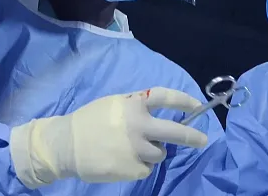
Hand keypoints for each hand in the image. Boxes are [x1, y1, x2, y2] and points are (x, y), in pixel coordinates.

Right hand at [10, 87, 207, 187]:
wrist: (64, 145)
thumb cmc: (90, 121)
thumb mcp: (114, 104)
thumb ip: (137, 105)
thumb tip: (159, 111)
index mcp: (134, 105)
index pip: (167, 98)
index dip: (185, 101)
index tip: (197, 106)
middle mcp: (139, 126)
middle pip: (176, 132)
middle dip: (193, 137)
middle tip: (203, 140)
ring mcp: (136, 149)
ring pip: (160, 153)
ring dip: (154, 152)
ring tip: (134, 149)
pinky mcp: (132, 168)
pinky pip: (146, 168)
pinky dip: (140, 165)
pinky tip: (123, 160)